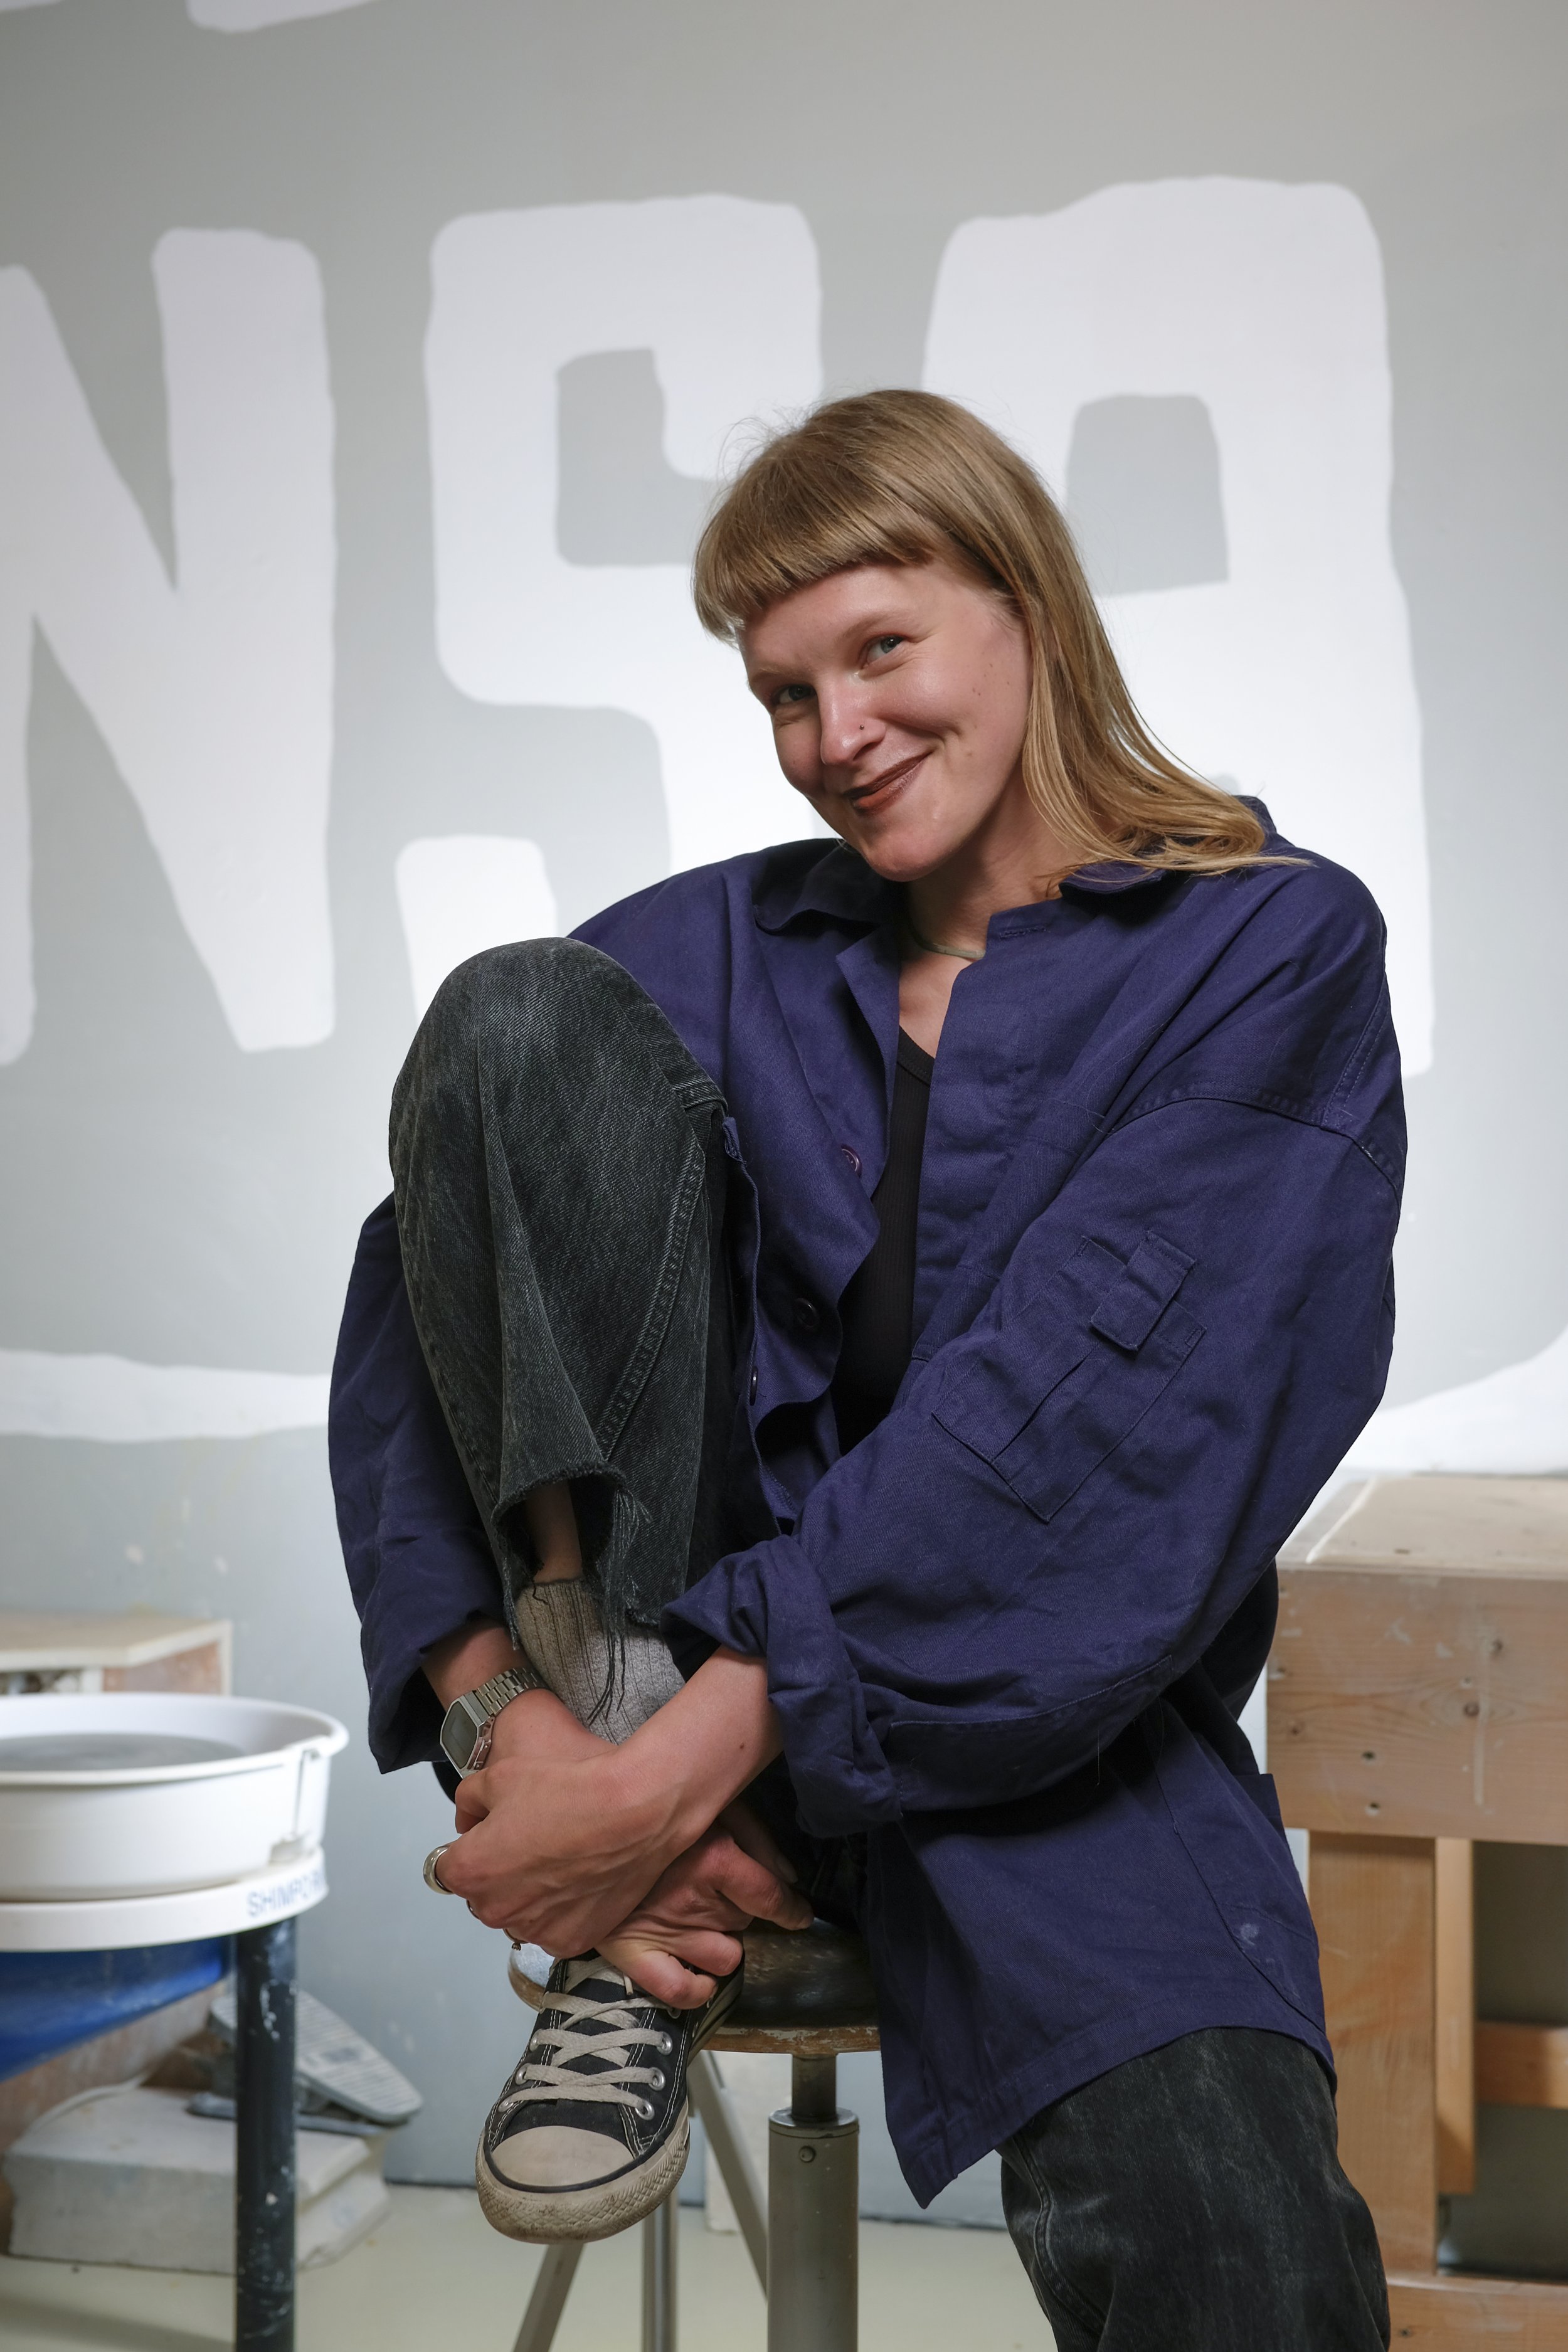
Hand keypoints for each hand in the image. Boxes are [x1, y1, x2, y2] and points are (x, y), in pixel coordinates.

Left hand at [437, 1690, 676, 1949]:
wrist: (634, 1811)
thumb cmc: (567, 1790)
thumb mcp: (501, 1775)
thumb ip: (469, 1800)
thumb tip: (469, 1818)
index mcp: (470, 1871)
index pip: (448, 1867)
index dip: (470, 1846)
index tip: (492, 1834)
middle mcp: (496, 1911)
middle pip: (484, 1894)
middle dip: (498, 1872)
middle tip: (533, 1842)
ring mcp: (534, 1930)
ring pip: (519, 1913)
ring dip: (529, 1894)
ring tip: (561, 1859)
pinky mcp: (570, 1942)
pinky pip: (553, 1928)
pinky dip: (562, 1910)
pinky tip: (581, 1879)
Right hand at [599, 1816, 811, 2008]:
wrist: (588, 1824)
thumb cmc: (658, 1810)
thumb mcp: (717, 1805)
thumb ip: (758, 1837)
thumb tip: (790, 1879)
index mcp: (713, 1859)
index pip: (769, 1897)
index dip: (792, 1909)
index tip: (799, 1913)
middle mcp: (692, 1901)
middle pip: (744, 1921)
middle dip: (740, 1907)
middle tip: (717, 1888)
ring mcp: (664, 1932)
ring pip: (726, 1956)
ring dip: (724, 1940)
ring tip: (704, 1920)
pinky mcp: (633, 1954)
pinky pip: (679, 1991)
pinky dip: (698, 1988)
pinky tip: (701, 1973)